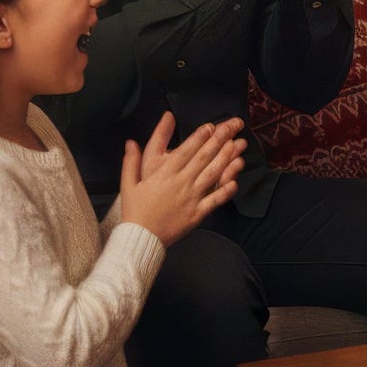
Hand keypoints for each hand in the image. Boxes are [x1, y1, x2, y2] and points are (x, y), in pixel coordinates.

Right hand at [120, 114, 246, 246]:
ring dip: (226, 159)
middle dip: (219, 140)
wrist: (139, 239)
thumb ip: (131, 161)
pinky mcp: (197, 214)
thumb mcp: (128, 184)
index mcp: (164, 175)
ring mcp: (190, 199)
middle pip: (203, 158)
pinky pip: (215, 200)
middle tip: (232, 127)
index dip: (199, 137)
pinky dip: (226, 190)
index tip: (210, 126)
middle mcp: (180, 183)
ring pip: (212, 175)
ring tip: (238, 146)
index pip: (185, 151)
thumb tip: (130, 142)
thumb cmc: (134, 211)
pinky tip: (235, 181)